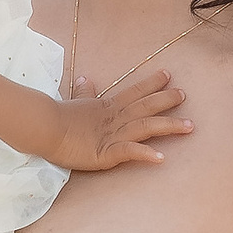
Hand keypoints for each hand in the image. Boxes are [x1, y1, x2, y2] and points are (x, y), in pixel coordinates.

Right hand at [44, 66, 190, 173]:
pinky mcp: (106, 153)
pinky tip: (161, 158)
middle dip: (167, 100)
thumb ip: (85, 93)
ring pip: (146, 127)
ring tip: (189, 126)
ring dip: (169, 125)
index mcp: (108, 106)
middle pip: (146, 106)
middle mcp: (115, 118)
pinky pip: (130, 152)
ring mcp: (113, 135)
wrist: (43, 127)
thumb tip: (86, 79)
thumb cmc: (58, 117)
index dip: (152, 83)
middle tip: (185, 95)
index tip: (168, 75)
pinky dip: (145, 154)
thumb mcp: (75, 103)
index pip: (134, 91)